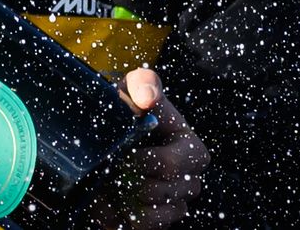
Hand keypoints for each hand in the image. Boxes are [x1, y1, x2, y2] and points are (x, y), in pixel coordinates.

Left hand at [94, 69, 210, 229]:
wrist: (115, 133)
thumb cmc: (131, 107)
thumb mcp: (135, 87)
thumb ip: (144, 84)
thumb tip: (147, 99)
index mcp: (193, 152)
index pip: (171, 166)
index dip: (144, 161)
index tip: (123, 151)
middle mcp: (189, 183)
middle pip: (158, 193)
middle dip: (128, 179)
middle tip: (109, 165)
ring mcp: (174, 205)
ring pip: (149, 215)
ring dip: (121, 199)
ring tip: (107, 179)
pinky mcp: (156, 221)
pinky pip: (139, 228)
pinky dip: (118, 215)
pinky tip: (108, 197)